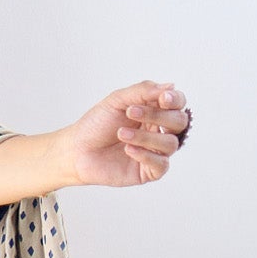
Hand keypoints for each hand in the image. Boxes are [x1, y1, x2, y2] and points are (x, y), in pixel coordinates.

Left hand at [64, 80, 190, 187]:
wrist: (76, 149)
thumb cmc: (96, 124)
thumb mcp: (117, 100)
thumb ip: (143, 91)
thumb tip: (171, 86)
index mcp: (154, 111)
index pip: (178, 104)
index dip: (176, 101)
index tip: (163, 99)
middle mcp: (158, 131)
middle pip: (179, 122)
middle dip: (158, 116)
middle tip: (130, 112)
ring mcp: (155, 152)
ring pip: (170, 144)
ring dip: (146, 136)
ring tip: (121, 133)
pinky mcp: (148, 171)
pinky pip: (161, 165)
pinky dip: (146, 155)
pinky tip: (128, 149)